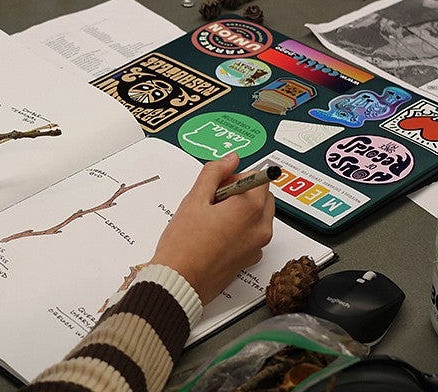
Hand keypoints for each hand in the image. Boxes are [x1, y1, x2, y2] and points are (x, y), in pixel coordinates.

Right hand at [149, 152, 273, 303]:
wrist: (179, 282)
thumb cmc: (183, 244)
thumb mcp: (194, 199)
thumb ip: (214, 173)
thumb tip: (231, 159)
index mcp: (250, 209)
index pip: (257, 178)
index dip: (234, 177)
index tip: (217, 186)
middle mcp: (261, 228)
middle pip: (261, 197)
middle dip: (241, 193)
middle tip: (212, 202)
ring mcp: (257, 246)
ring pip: (257, 216)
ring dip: (240, 212)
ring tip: (210, 221)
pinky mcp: (250, 260)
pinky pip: (252, 235)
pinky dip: (239, 230)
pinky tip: (214, 236)